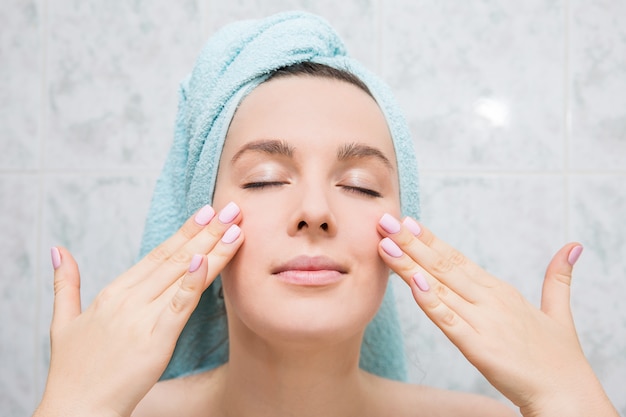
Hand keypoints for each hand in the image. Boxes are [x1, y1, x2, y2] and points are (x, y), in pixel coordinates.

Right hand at [34, 203, 243, 416]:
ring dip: (211, 250)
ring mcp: (141, 319)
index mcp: (114, 293)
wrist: (74, 410)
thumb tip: (58, 250)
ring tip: (235, 227)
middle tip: (232, 209)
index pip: (157, 254)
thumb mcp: (64, 321)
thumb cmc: (73, 369)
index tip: (206, 212)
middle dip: (206, 232)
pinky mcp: (154, 341)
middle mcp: (129, 300)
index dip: (185, 232)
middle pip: (175, 258)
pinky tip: (206, 262)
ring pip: (182, 276)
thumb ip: (66, 283)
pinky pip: (177, 308)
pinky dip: (192, 284)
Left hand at [377, 214, 617, 416]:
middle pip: (443, 266)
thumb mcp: (556, 311)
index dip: (430, 241)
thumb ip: (557, 278)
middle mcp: (489, 300)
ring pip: (439, 288)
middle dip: (411, 243)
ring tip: (386, 244)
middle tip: (386, 221)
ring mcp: (484, 322)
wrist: (568, 395)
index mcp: (500, 291)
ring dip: (410, 266)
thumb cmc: (558, 357)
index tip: (407, 222)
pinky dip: (430, 302)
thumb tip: (572, 246)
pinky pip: (448, 321)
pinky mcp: (479, 348)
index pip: (457, 259)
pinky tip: (413, 283)